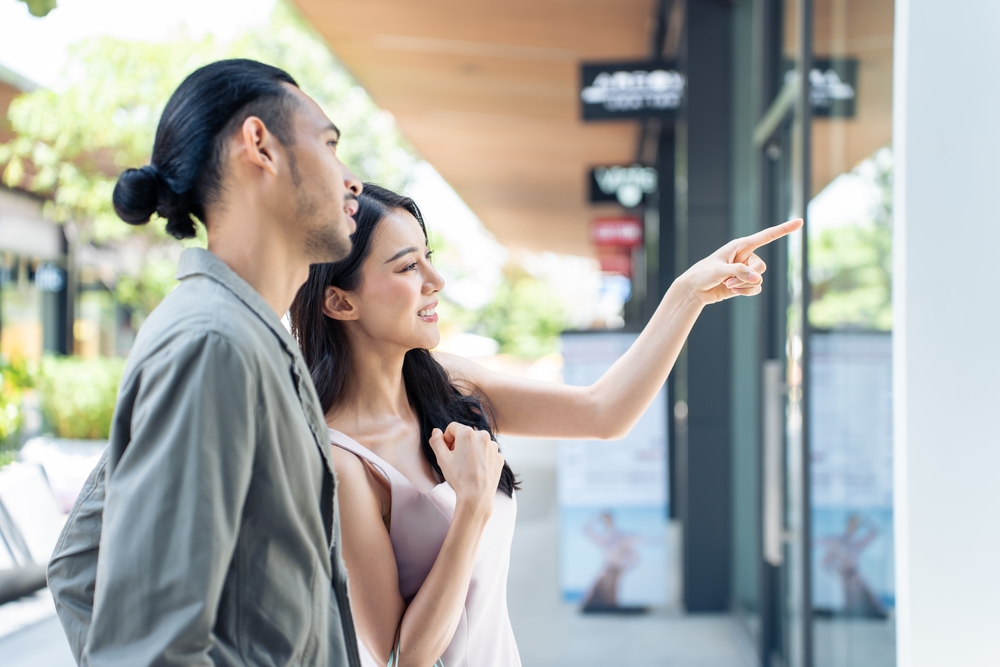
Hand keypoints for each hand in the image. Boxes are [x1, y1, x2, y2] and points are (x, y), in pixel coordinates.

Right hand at [429, 423, 504, 518]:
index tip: (447, 451)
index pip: (452, 428)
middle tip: (456, 460)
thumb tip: (436, 431)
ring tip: (467, 466)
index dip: (446, 439)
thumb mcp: (442, 458)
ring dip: (471, 450)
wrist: (477, 497)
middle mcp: (483, 436)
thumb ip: (436, 441)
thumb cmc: (459, 477)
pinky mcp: (499, 457)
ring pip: (478, 443)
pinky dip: (482, 458)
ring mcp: (493, 447)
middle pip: (466, 434)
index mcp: (467, 433)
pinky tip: (477, 470)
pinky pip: (487, 453)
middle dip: (459, 443)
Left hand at [678, 218, 802, 304]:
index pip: (766, 236)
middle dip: (747, 276)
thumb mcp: (719, 270)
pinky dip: (745, 292)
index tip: (799, 221)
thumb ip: (739, 272)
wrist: (694, 290)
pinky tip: (732, 291)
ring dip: (743, 285)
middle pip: (761, 266)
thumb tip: (757, 279)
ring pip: (758, 279)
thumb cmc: (702, 274)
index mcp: (740, 245)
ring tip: (727, 284)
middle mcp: (746, 257)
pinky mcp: (744, 283)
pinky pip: (755, 289)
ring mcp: (746, 271)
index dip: (783, 229)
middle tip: (728, 279)